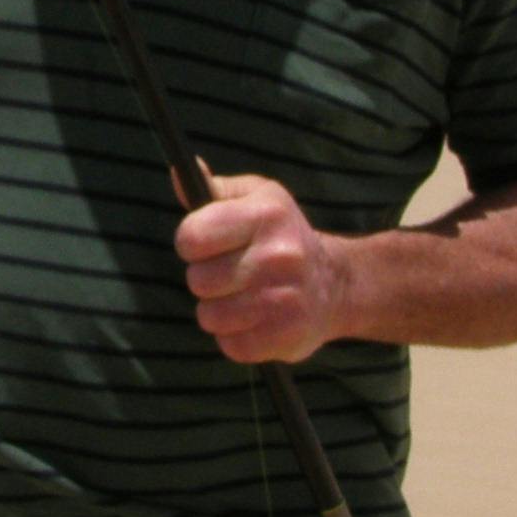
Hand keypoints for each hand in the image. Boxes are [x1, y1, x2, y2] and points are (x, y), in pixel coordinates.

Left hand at [176, 171, 362, 363]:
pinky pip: (231, 345)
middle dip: (206, 278)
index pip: (192, 236)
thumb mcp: (255, 199)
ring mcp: (285, 298)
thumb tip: (181, 172)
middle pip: (197, 280)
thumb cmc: (281, 234)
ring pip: (210, 316)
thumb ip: (214, 189)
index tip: (207, 244)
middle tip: (232, 273)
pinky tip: (255, 319)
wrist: (335, 282)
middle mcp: (279, 255)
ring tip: (242, 297)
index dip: (192, 242)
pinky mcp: (286, 336)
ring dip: (218, 311)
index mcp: (266, 214)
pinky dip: (235, 337)